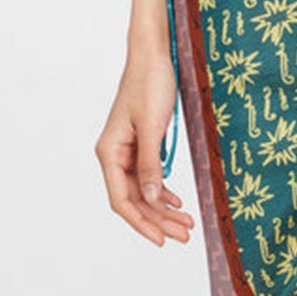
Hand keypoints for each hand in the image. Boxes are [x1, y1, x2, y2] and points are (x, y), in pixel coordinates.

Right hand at [96, 48, 195, 245]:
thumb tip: (154, 198)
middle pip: (134, 199)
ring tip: (187, 223)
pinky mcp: (141, 143)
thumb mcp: (153, 128)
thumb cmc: (150, 84)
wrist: (153, 55)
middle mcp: (114, 155)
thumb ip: (151, 165)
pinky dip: (164, 190)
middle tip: (185, 235)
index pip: (122, 200)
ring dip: (164, 208)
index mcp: (109, 152)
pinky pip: (149, 176)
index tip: (161, 240)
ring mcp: (127, 150)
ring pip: (144, 190)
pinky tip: (178, 202)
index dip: (141, 223)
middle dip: (158, 220)